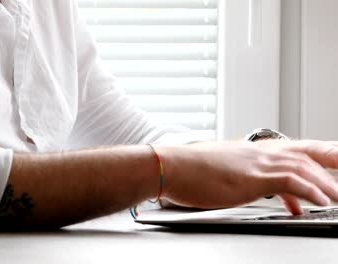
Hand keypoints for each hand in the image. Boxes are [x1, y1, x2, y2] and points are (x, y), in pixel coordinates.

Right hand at [157, 140, 337, 214]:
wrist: (172, 165)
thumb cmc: (193, 170)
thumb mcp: (229, 175)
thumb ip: (255, 182)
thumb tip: (276, 197)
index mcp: (256, 151)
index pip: (298, 149)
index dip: (321, 153)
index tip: (335, 159)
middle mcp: (261, 153)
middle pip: (309, 151)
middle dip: (333, 158)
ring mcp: (257, 163)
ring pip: (304, 167)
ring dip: (326, 183)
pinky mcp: (250, 177)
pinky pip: (289, 182)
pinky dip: (308, 191)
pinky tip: (319, 201)